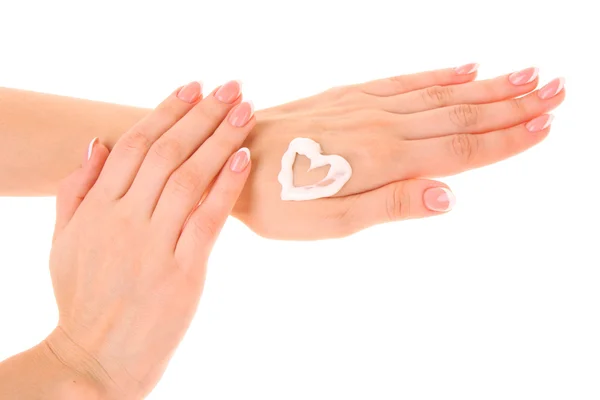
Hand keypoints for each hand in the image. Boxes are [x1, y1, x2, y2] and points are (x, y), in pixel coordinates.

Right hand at [45, 81, 253, 397]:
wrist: (93, 359)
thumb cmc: (82, 299)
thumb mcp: (62, 242)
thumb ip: (77, 190)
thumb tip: (97, 142)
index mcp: (96, 209)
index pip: (134, 145)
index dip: (166, 111)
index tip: (194, 87)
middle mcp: (123, 220)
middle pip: (167, 153)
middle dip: (202, 115)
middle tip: (232, 88)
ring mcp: (153, 246)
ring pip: (188, 179)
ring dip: (219, 140)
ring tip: (245, 111)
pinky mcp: (182, 273)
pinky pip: (206, 220)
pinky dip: (225, 187)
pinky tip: (243, 158)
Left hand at [235, 65, 564, 238]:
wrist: (232, 153)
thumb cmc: (278, 199)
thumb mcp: (332, 221)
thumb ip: (392, 204)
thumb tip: (449, 194)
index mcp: (386, 158)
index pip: (462, 148)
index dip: (507, 138)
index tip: (547, 123)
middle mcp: (385, 124)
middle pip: (461, 114)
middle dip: (513, 104)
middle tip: (557, 89)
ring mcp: (368, 104)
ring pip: (441, 93)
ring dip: (488, 86)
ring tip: (527, 75)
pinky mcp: (351, 95)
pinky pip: (405, 80)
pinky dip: (439, 74)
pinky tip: (463, 67)